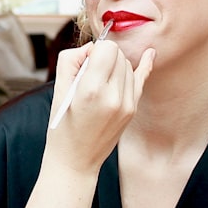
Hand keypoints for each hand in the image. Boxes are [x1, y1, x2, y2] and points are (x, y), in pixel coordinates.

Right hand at [45, 39, 154, 174]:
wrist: (75, 160)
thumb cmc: (62, 125)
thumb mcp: (57, 89)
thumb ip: (71, 59)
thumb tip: (92, 48)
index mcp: (91, 90)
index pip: (107, 48)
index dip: (94, 50)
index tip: (84, 63)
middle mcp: (113, 96)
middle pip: (118, 55)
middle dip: (104, 57)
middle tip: (88, 75)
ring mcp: (127, 105)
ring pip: (127, 65)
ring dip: (114, 66)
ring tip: (98, 84)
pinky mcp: (132, 110)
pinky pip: (142, 78)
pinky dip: (144, 65)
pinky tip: (150, 54)